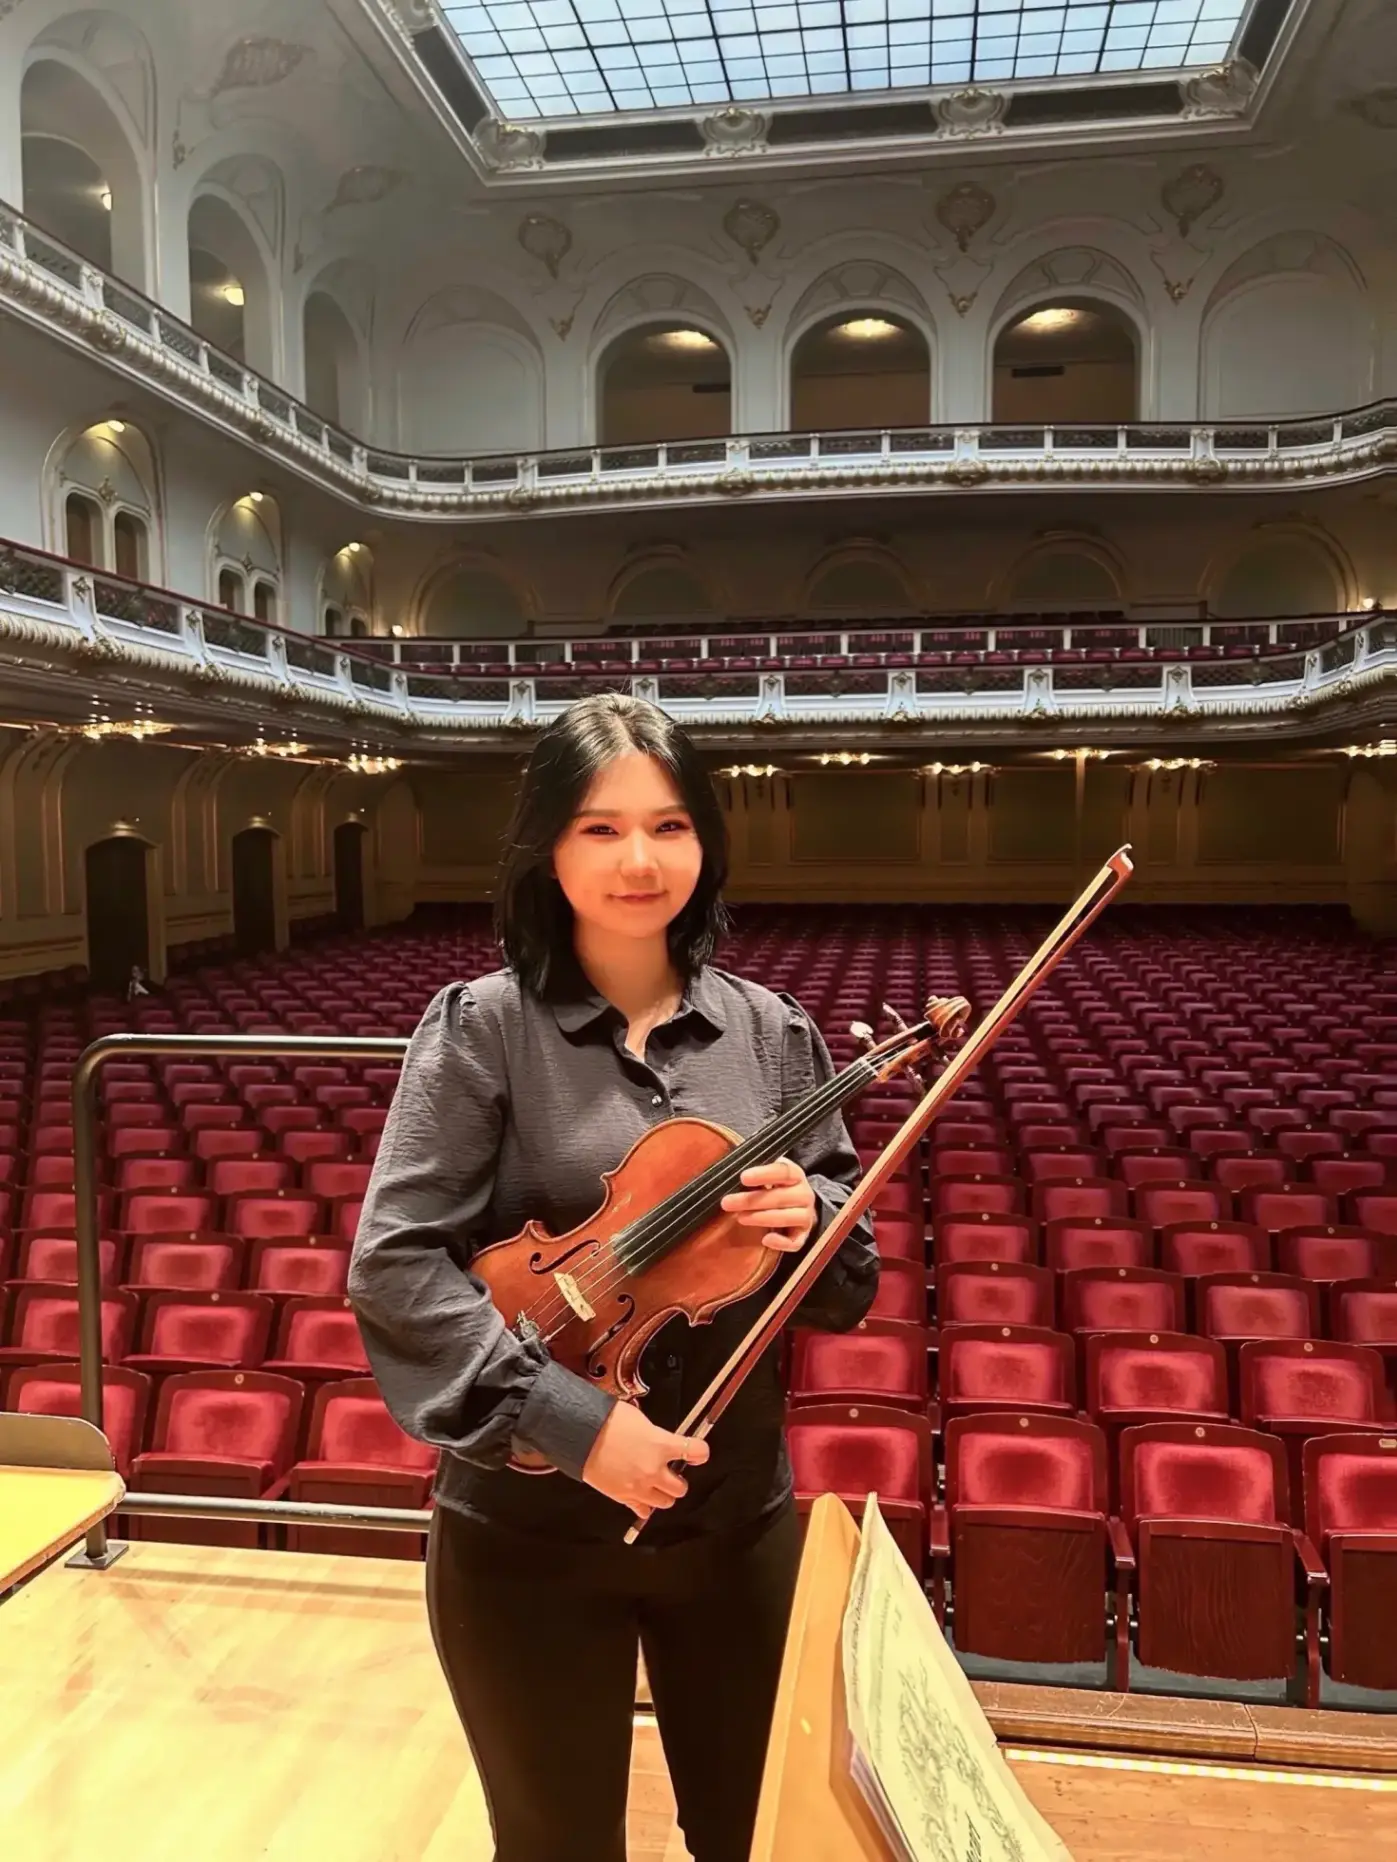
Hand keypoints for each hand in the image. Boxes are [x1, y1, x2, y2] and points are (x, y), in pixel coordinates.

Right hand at [582, 1400, 709, 1513]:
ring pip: (665, 1502)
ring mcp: (639, 1486)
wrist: (580, 1434)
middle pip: (681, 1487)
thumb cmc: (606, 1421)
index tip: (698, 1452)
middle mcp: (654, 1470)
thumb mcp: (639, 1419)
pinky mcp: (623, 1497)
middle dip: (678, 1479)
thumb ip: (655, 1434)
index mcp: (661, 1445)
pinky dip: (645, 1504)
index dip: (700, 1452)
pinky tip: (641, 1494)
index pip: (696, 1452)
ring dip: (664, 1493)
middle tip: (671, 1470)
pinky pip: (643, 1510)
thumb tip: (660, 1440)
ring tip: (655, 1483)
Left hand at [720, 1156, 817, 1252]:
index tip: (743, 1177)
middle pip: (780, 1197)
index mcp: (796, 1175)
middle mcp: (805, 1194)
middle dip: (751, 1200)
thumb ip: (757, 1174)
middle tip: (727, 1202)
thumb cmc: (777, 1186)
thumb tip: (732, 1173)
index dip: (763, 1174)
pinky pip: (795, 1242)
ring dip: (762, 1218)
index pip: (783, 1172)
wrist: (798, 1203)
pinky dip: (781, 1242)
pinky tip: (765, 1239)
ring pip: (787, 1218)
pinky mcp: (802, 1235)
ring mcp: (806, 1216)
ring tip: (740, 1217)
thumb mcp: (769, 1174)